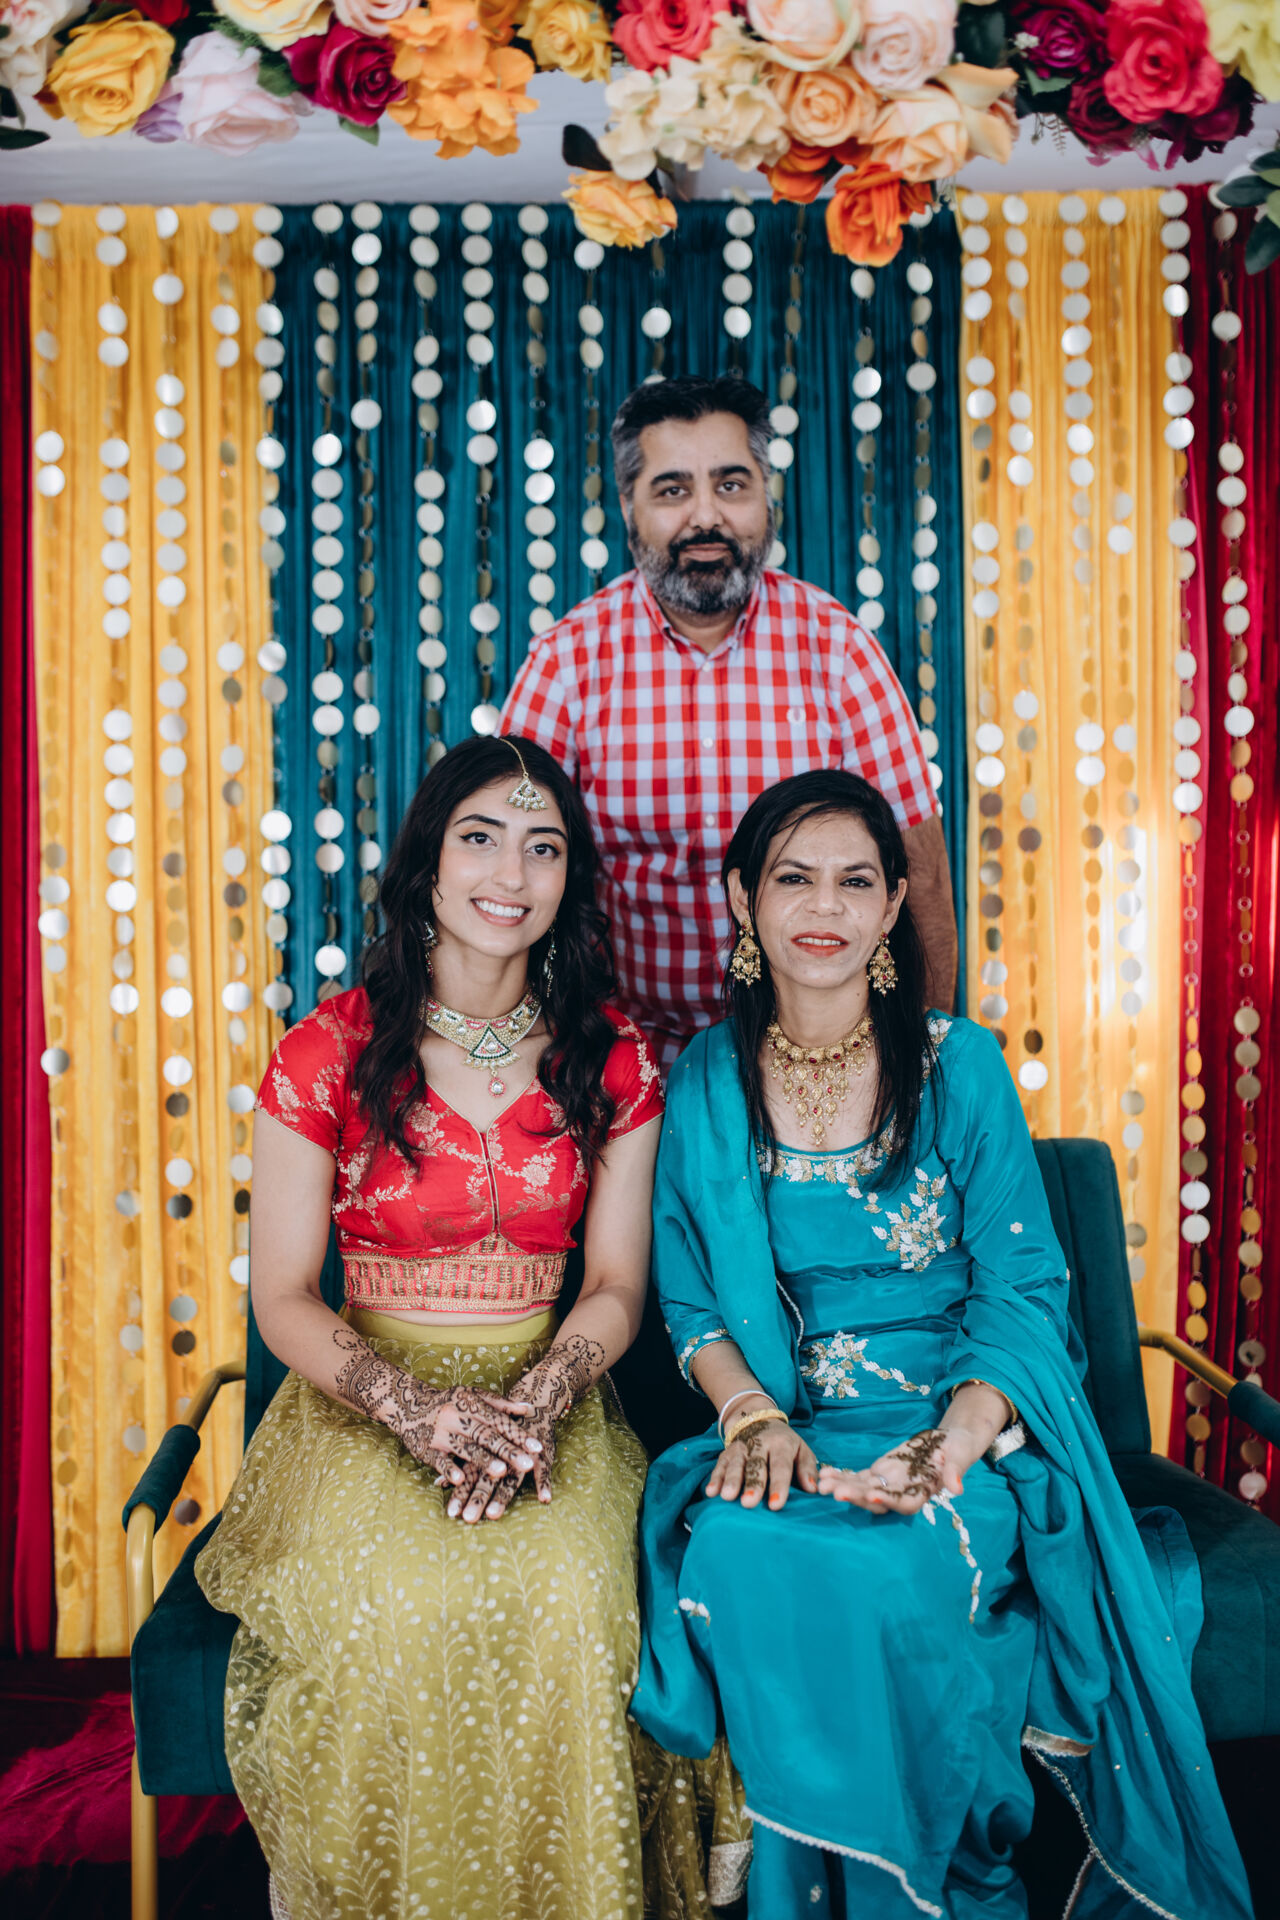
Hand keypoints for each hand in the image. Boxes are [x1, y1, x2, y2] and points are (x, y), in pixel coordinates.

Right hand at [333, 1325, 538, 1478]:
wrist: (408, 1404)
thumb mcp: (472, 1396)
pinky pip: (438, 1460)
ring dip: (483, 1460)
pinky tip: (458, 1479)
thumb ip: (500, 1404)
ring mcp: (441, 1433)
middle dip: (508, 1451)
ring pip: (465, 1448)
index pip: (499, 1421)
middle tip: (529, 1464)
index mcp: (471, 1404)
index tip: (537, 1447)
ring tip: (501, 1472)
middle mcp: (457, 1417)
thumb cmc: (449, 1402)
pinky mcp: (425, 1448)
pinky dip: (448, 1469)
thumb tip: (528, 1408)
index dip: (519, 1434)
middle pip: (486, 1436)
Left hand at [441, 1335, 605, 1523]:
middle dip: (476, 1498)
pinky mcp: (543, 1447)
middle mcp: (501, 1446)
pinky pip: (545, 1467)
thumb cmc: (502, 1420)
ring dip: (501, 1497)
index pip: (470, 1469)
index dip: (462, 1491)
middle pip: (486, 1475)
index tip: (453, 1514)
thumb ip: (460, 1458)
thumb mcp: (480, 1436)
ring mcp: (523, 1447)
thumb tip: (439, 1484)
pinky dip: (545, 1482)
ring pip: (511, 1475)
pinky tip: (545, 1499)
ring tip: (492, 1517)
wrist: (535, 1399)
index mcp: (483, 1442)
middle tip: (467, 1520)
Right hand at [706, 1422, 817, 1510]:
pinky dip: (714, 1478)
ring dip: (730, 1481)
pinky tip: (711, 1492)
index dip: (778, 1485)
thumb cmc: (785, 1443)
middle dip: (752, 1484)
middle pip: (756, 1466)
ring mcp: (741, 1448)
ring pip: (735, 1465)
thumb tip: (814, 1489)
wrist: (760, 1419)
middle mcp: (759, 1444)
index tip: (776, 1505)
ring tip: (728, 1497)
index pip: (780, 1466)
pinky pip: (719, 1466)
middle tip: (749, 1503)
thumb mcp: (802, 1450)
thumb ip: (808, 1469)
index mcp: (781, 1445)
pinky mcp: (726, 1453)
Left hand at [817, 1424, 982, 1515]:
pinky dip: (842, 1475)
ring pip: (862, 1488)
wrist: (949, 1442)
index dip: (888, 1501)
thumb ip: (955, 1472)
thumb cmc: (958, 1450)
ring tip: (820, 1486)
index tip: (872, 1496)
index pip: (904, 1503)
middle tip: (835, 1493)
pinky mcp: (880, 1472)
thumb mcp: (960, 1456)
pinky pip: (858, 1476)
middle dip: (856, 1496)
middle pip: (877, 1499)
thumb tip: (957, 1488)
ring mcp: (888, 1483)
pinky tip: (824, 1474)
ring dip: (842, 1487)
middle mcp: (902, 1492)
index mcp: (923, 1492)